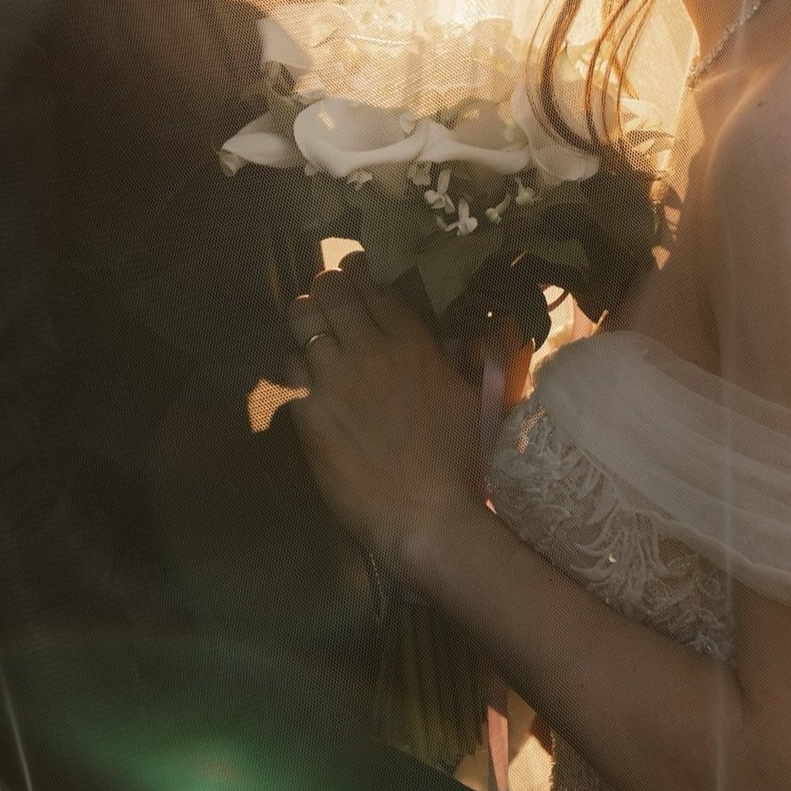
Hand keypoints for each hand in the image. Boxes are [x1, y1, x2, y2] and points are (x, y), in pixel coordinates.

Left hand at [283, 254, 484, 582]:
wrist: (431, 518)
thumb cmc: (464, 463)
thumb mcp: (483, 400)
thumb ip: (483, 357)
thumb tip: (501, 326)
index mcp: (412, 342)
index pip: (370, 281)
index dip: (356, 273)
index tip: (354, 278)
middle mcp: (370, 350)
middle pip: (327, 287)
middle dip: (324, 289)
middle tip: (328, 305)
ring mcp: (336, 380)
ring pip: (300, 319)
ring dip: (304, 322)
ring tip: (310, 334)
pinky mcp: (310, 413)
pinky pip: (288, 369)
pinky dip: (295, 370)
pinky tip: (306, 382)